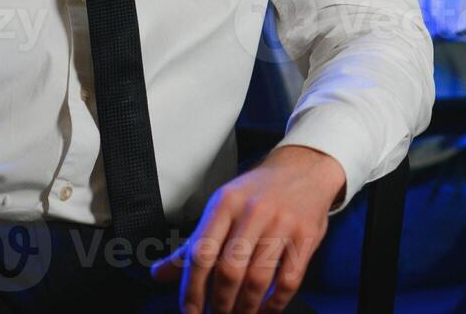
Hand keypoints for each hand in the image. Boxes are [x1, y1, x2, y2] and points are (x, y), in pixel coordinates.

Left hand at [151, 145, 344, 313]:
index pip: (201, 252)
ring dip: (246, 307)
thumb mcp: (221, 207)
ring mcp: (282, 223)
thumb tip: (159, 275)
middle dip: (220, 303)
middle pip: (230, 269)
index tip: (190, 311)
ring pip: (258, 278)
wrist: (303, 167)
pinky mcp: (306, 235)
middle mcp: (253, 211)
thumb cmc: (257, 192)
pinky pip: (289, 279)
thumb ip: (193, 244)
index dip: (192, 288)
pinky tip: (266, 308)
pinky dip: (276, 303)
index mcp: (225, 203)